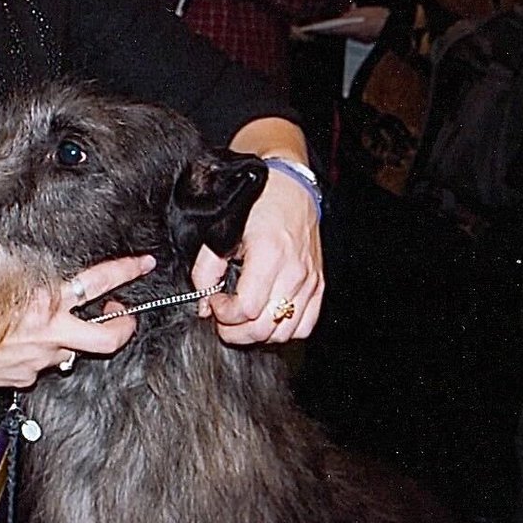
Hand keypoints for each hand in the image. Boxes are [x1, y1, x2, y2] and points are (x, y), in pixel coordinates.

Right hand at [0, 252, 154, 387]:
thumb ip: (21, 276)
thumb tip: (40, 271)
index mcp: (41, 300)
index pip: (99, 283)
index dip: (126, 272)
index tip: (142, 264)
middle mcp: (46, 333)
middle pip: (109, 336)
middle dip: (124, 324)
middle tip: (125, 312)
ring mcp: (37, 360)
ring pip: (74, 350)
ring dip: (74, 337)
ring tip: (64, 324)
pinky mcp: (21, 378)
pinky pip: (43, 364)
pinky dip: (42, 353)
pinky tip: (25, 342)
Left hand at [191, 164, 322, 346]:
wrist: (291, 188)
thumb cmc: (258, 204)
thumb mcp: (222, 230)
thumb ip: (206, 270)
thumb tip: (204, 304)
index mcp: (269, 255)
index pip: (246, 309)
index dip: (224, 314)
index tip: (215, 303)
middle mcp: (294, 272)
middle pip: (264, 328)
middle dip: (235, 330)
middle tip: (223, 316)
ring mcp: (310, 281)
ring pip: (284, 332)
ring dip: (258, 334)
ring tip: (243, 318)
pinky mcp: (318, 285)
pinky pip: (305, 325)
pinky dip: (284, 330)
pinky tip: (268, 318)